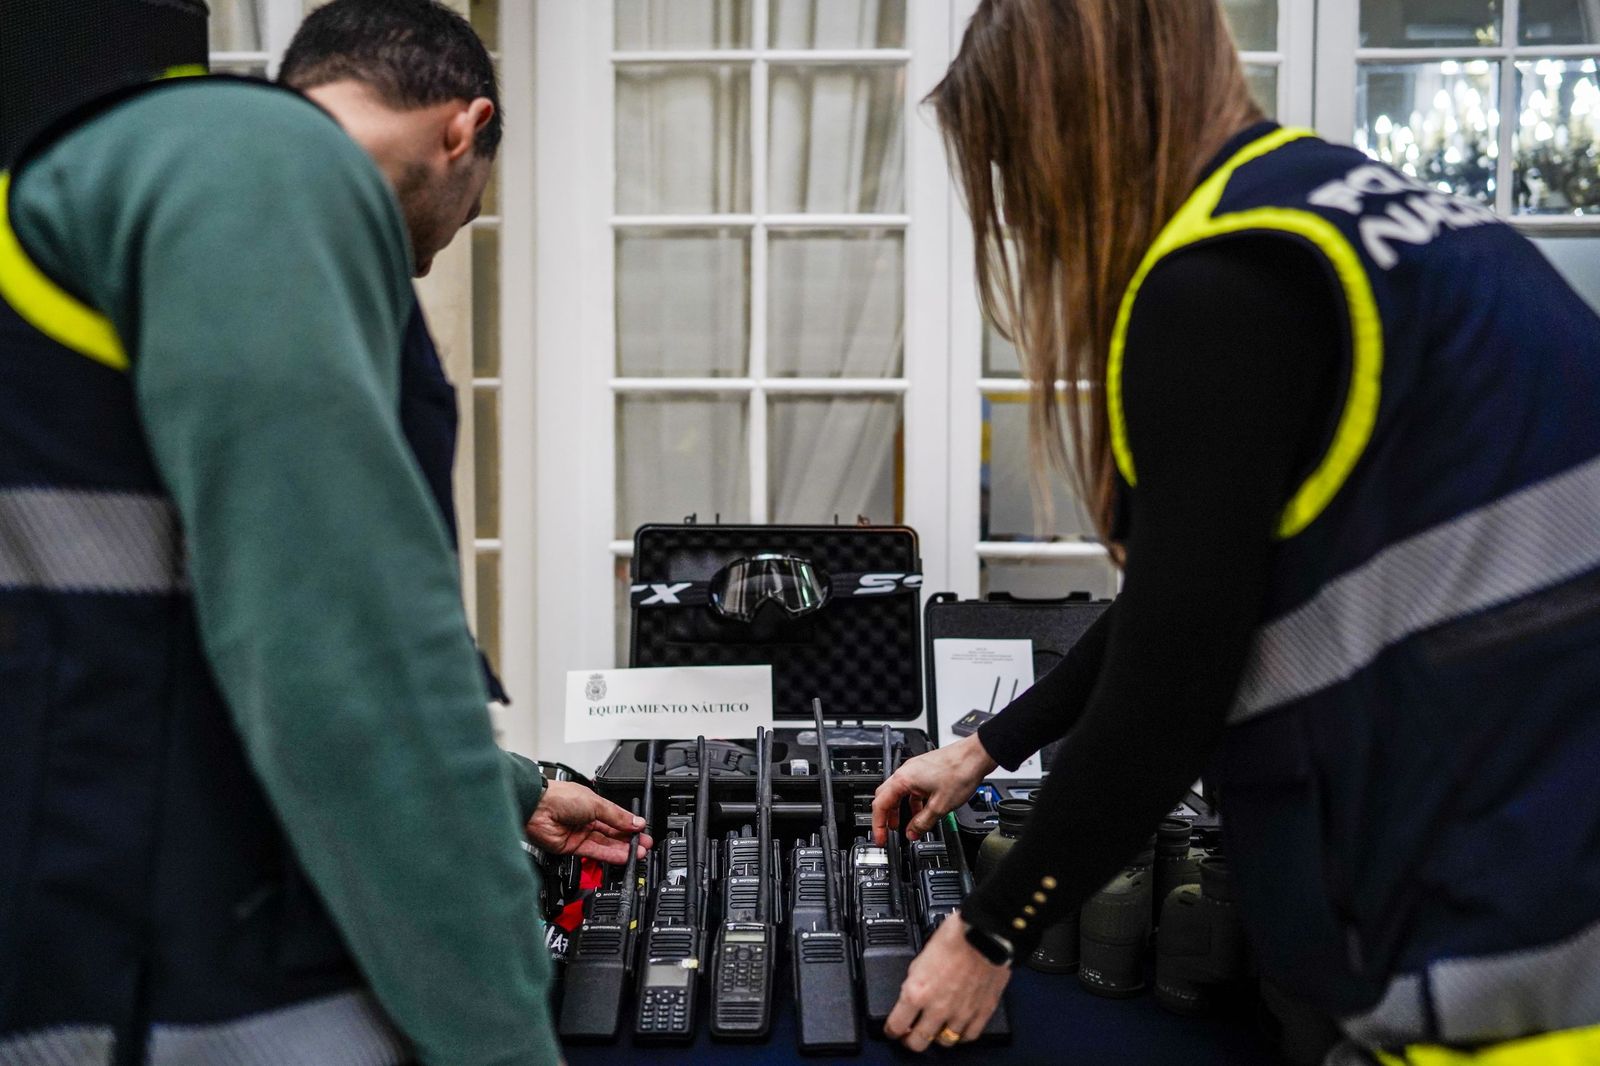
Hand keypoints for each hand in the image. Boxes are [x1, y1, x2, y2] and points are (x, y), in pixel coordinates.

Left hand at [524, 780, 653, 864]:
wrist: (536, 807)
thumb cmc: (560, 796)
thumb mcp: (596, 803)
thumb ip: (617, 816)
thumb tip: (636, 822)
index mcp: (592, 804)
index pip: (616, 817)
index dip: (630, 825)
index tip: (643, 832)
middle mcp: (586, 820)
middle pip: (612, 833)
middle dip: (629, 839)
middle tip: (644, 845)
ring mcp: (579, 834)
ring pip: (605, 844)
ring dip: (622, 849)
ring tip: (638, 853)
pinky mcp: (572, 848)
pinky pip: (595, 853)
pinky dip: (609, 855)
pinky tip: (622, 856)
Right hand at [872, 733, 997, 843]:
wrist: (976, 755)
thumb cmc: (960, 771)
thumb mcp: (940, 806)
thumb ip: (923, 823)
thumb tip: (912, 833)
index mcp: (903, 779)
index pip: (880, 805)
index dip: (878, 825)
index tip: (880, 838)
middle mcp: (906, 772)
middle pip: (885, 797)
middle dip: (885, 817)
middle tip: (888, 833)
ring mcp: (915, 769)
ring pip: (899, 793)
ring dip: (900, 810)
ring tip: (906, 826)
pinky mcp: (924, 770)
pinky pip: (911, 788)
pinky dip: (912, 802)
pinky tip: (921, 812)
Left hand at [885, 911, 1010, 1049]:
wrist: (985, 933)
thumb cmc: (955, 936)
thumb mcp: (921, 957)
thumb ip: (916, 980)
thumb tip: (914, 992)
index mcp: (917, 992)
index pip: (896, 1026)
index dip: (892, 1030)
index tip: (893, 1029)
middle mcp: (937, 1008)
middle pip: (918, 1042)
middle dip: (911, 1041)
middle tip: (910, 1036)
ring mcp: (960, 1014)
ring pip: (944, 1041)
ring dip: (937, 1037)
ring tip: (935, 1031)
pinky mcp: (981, 1012)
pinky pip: (969, 1036)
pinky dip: (962, 1035)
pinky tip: (959, 1029)